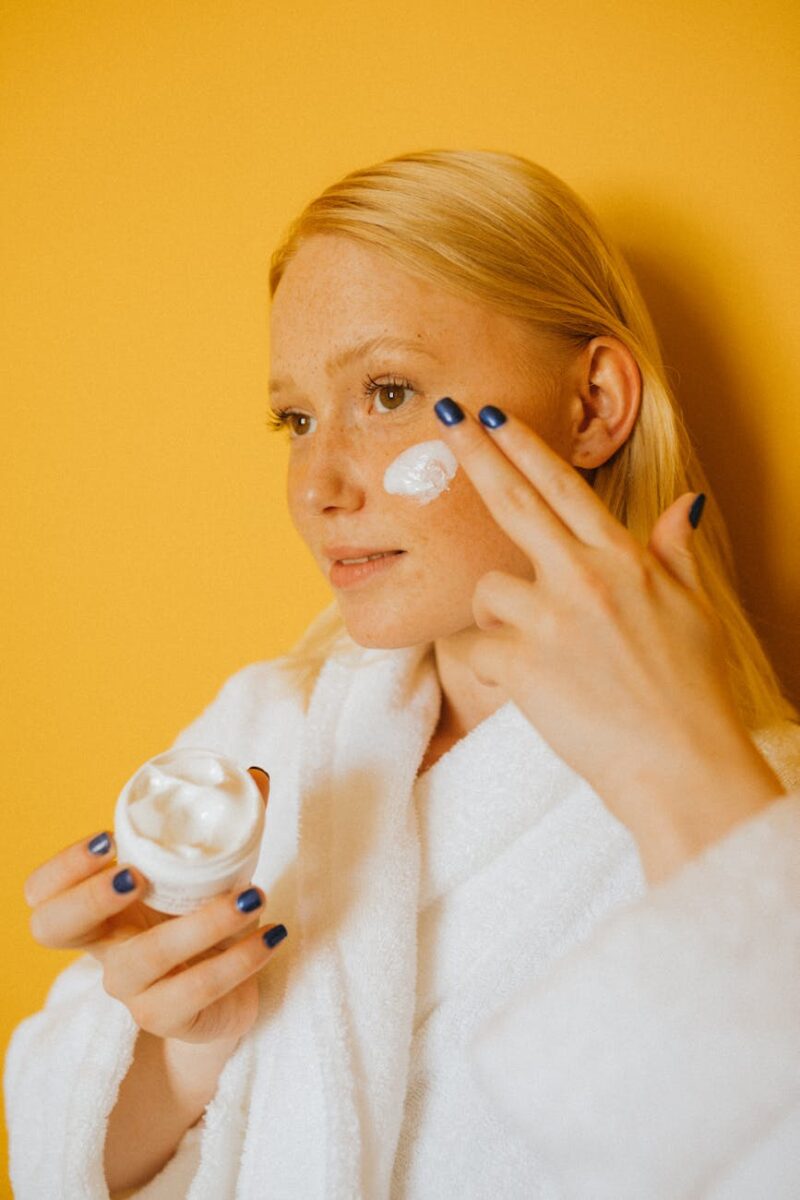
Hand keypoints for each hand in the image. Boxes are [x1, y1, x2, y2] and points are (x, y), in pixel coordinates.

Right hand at [24, 768, 286, 1041]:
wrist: (232, 999)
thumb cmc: (209, 923)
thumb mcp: (214, 874)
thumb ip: (231, 825)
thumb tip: (255, 776)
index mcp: (106, 908)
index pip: (45, 890)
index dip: (62, 866)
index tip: (108, 839)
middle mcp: (108, 947)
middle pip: (52, 928)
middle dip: (89, 896)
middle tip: (139, 875)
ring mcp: (134, 988)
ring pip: (143, 959)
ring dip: (201, 923)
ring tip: (251, 896)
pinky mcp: (170, 1018)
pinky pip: (197, 990)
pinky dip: (240, 958)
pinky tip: (271, 933)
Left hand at [433, 400, 785, 878]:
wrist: (683, 764)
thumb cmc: (693, 692)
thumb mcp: (696, 611)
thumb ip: (676, 553)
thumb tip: (685, 505)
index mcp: (624, 560)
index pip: (564, 487)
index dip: (525, 447)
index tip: (494, 416)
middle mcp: (584, 577)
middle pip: (514, 503)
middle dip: (475, 454)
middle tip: (446, 418)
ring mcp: (551, 618)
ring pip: (489, 588)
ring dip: (499, 613)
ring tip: (538, 651)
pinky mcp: (522, 664)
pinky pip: (478, 648)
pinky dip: (492, 664)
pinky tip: (528, 685)